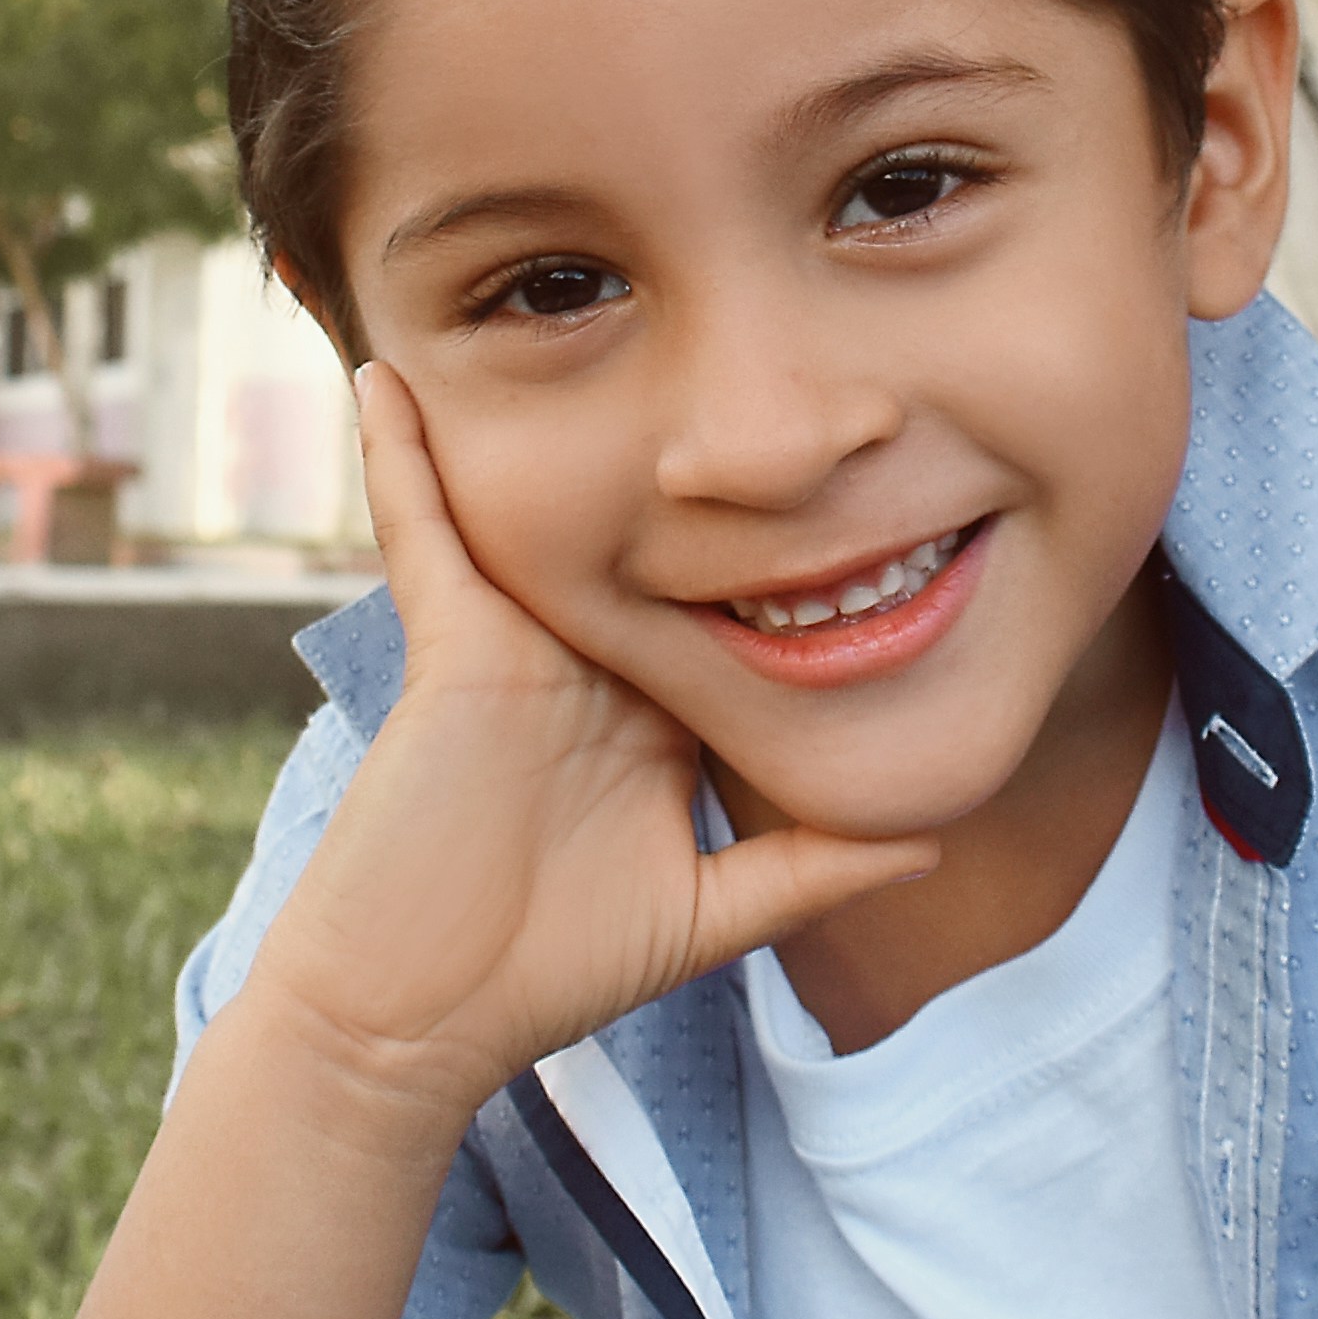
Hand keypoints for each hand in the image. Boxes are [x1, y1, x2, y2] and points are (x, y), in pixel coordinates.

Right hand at [238, 363, 935, 1132]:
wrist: (424, 1019)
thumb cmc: (552, 969)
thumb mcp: (712, 911)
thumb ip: (816, 869)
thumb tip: (932, 840)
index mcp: (644, 701)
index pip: (718, 597)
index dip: (776, 541)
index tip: (851, 472)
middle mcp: (583, 654)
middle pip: (640, 527)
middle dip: (673, 445)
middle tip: (727, 323)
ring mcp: (513, 641)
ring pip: (533, 502)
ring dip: (534, 414)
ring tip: (552, 299)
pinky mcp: (452, 648)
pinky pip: (424, 533)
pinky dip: (401, 456)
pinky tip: (385, 376)